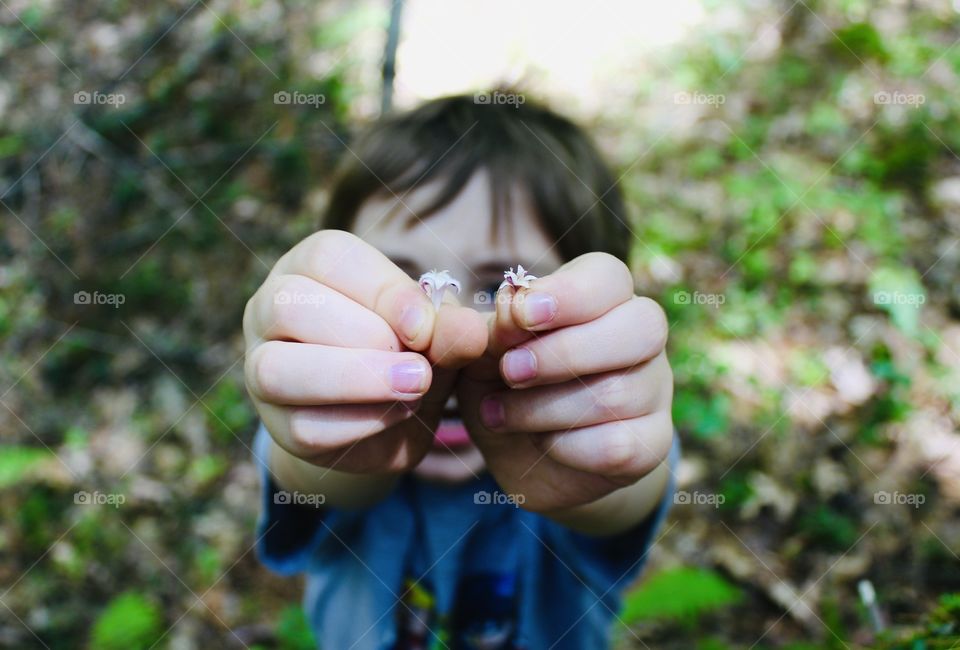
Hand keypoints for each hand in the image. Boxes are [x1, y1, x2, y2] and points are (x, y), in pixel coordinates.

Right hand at [243, 230, 486, 474]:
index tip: (426, 327)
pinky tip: (398, 416)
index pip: (327, 257)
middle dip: (364, 335)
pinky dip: (360, 423)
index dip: (381, 290)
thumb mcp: (436, 333)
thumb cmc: (410, 351)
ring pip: (277, 369)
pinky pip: (303, 426)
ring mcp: (261, 369)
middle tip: (420, 364)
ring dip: (354, 379)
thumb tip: (467, 328)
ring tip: (413, 387)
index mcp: (309, 267)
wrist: (394, 420)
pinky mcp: (278, 426)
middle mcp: (270, 310)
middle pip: (288, 305)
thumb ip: (449, 327)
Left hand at [457, 252, 673, 512]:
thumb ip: (501, 326)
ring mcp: (654, 390)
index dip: (569, 294)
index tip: (523, 314)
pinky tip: (538, 442)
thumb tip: (514, 305)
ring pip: (616, 393)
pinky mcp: (652, 442)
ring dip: (543, 407)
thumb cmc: (506, 382)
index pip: (609, 277)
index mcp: (604, 297)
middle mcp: (642, 337)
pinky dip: (564, 446)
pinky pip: (618, 446)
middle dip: (565, 352)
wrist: (519, 452)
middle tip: (509, 371)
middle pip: (640, 328)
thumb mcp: (489, 350)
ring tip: (497, 412)